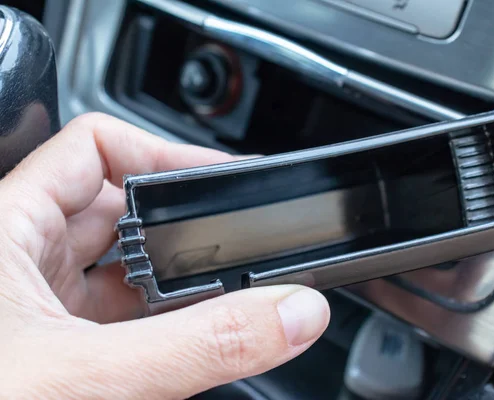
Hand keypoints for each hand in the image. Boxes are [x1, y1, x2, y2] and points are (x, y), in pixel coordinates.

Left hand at [0, 113, 329, 398]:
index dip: (164, 152)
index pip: (98, 149)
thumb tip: (288, 313)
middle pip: (124, 212)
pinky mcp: (53, 354)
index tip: (222, 179)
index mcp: (8, 230)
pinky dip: (162, 331)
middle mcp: (21, 261)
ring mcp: (37, 311)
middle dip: (184, 230)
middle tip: (239, 250)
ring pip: (126, 273)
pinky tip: (188, 348)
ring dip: (177, 286)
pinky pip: (121, 323)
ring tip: (226, 300)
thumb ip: (197, 345)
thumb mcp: (83, 378)